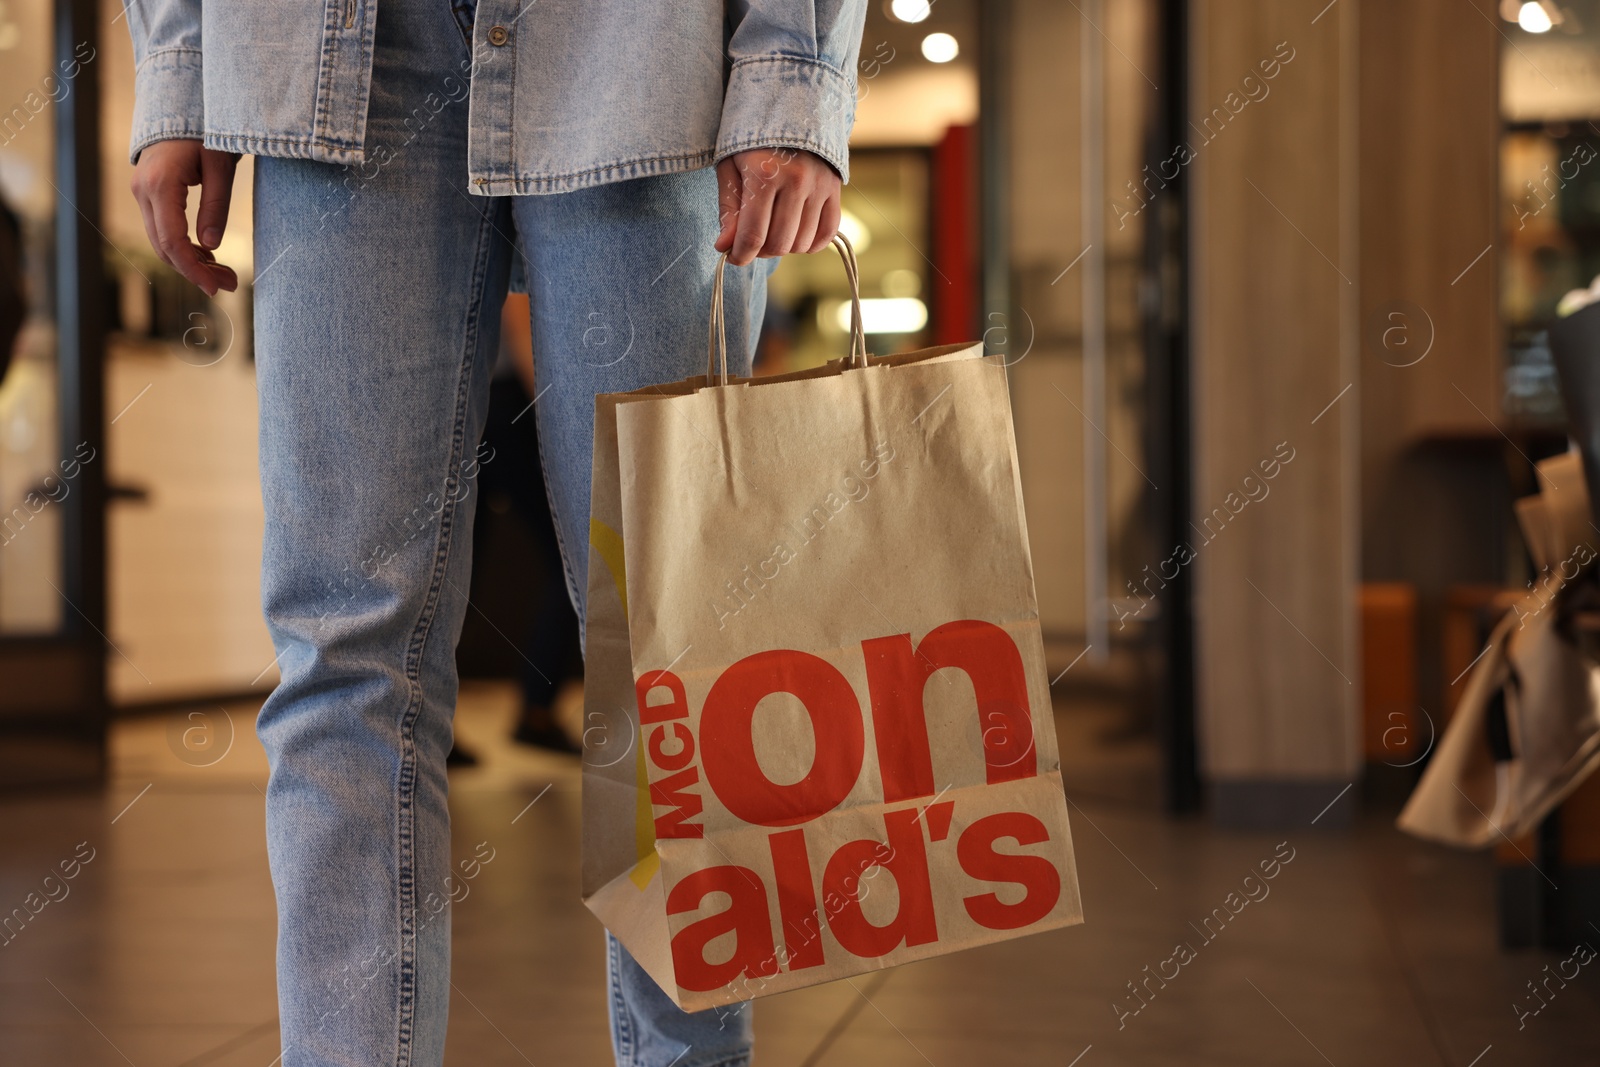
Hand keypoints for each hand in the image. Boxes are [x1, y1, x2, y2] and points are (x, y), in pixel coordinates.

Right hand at [130, 139, 239, 296]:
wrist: (181, 104)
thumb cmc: (205, 130)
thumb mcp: (220, 167)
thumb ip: (216, 206)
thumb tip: (211, 246)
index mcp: (160, 185)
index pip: (172, 241)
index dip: (193, 269)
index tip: (216, 288)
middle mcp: (143, 191)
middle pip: (164, 246)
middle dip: (196, 270)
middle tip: (230, 284)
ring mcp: (141, 192)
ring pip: (162, 240)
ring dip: (191, 261)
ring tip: (225, 274)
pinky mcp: (148, 193)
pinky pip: (162, 228)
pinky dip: (184, 246)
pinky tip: (209, 255)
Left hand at [715, 148, 841, 266]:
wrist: (788, 104)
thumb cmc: (750, 137)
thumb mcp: (730, 167)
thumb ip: (728, 209)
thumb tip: (725, 247)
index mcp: (764, 174)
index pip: (753, 234)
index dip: (740, 255)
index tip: (732, 257)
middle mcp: (796, 181)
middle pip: (779, 243)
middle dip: (759, 252)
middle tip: (750, 240)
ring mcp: (819, 185)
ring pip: (802, 243)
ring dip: (783, 247)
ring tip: (771, 232)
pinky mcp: (834, 188)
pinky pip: (827, 233)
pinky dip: (810, 243)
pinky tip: (795, 234)